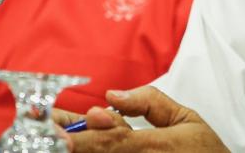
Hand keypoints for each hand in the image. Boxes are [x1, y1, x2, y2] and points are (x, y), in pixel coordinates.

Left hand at [66, 86, 228, 151]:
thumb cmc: (203, 151)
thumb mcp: (185, 118)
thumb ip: (149, 103)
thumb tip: (112, 96)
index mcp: (154, 147)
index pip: (112, 140)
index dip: (84, 135)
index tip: (58, 128)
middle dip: (69, 141)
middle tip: (41, 130)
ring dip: (79, 151)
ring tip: (53, 138)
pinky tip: (76, 147)